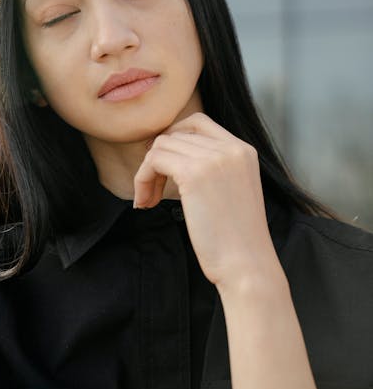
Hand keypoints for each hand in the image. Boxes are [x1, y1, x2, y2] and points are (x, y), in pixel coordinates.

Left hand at [133, 112, 280, 289]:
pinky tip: (146, 202)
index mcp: (244, 150)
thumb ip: (213, 168)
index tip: (163, 167)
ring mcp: (214, 158)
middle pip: (175, 135)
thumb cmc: (236, 239)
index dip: (173, 139)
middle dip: (157, 161)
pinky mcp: (194, 173)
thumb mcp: (232, 191)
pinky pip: (154, 161)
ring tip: (148, 199)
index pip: (198, 123)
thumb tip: (169, 156)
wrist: (247, 265)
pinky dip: (142, 180)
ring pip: (161, 145)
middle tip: (151, 190)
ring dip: (147, 172)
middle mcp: (231, 148)